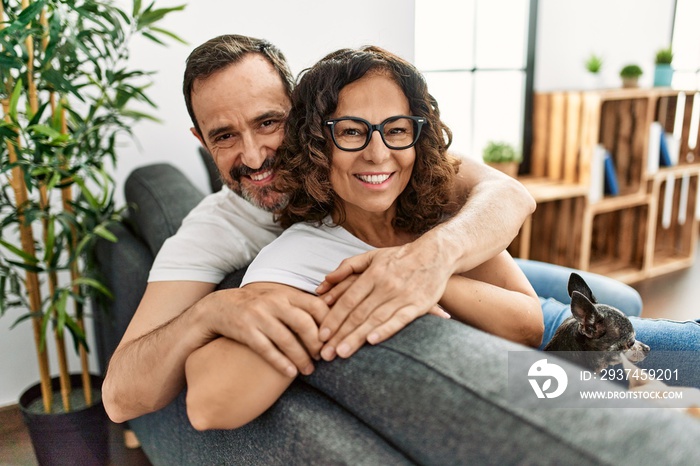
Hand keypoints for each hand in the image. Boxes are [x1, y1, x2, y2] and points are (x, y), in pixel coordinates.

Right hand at [204, 283, 328, 376]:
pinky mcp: (245, 331)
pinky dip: (281, 363)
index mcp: (285, 293)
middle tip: (324, 357)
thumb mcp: (277, 297)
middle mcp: (273, 302)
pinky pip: (267, 350)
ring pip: (286, 340)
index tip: (334, 339)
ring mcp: (259, 316)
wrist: (218, 307)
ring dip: (301, 358)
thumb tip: (331, 316)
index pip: (316, 305)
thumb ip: (299, 304)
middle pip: (304, 323)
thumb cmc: (256, 305)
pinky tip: (291, 373)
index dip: (329, 323)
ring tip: (309, 370)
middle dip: (317, 343)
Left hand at [315, 242, 451, 359]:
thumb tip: (325, 280)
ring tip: (342, 353)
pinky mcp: (419, 305)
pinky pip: (400, 320)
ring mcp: (402, 296)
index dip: (334, 318)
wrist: (436, 254)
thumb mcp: (372, 255)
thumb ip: (348, 267)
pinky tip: (372, 341)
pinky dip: (386, 330)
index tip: (321, 335)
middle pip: (358, 313)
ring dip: (357, 337)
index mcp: (373, 274)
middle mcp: (385, 286)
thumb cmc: (400, 257)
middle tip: (326, 353)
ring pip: (375, 320)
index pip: (348, 300)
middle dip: (340, 334)